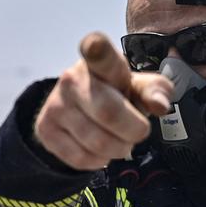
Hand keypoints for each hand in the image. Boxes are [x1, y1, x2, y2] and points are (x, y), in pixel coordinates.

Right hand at [34, 32, 172, 169]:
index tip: (94, 45)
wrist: (80, 109)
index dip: (96, 49)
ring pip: (98, 143)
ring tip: (118, 139)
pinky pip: (82, 159)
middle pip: (109, 114)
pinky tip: (99, 149)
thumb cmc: (118, 94)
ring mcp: (55, 104)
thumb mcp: (140, 88)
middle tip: (137, 131)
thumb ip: (156, 92)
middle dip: (133, 131)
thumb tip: (160, 105)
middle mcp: (72, 79)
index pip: (98, 53)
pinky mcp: (45, 130)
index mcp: (99, 62)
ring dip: (119, 149)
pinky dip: (99, 161)